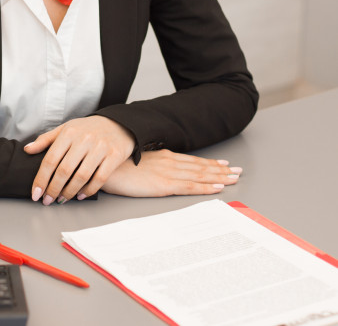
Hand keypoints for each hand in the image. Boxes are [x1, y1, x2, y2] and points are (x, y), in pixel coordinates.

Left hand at [24, 116, 134, 203]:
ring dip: (69, 192)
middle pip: (64, 170)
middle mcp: (84, 139)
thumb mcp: (66, 128)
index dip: (41, 179)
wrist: (119, 123)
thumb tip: (27, 149)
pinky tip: (80, 195)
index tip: (36, 193)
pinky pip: (99, 178)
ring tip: (62, 199)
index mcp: (69, 132)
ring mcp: (100, 147)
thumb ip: (46, 139)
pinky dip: (88, 190)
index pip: (50, 159)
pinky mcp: (114, 155)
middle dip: (53, 189)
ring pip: (81, 176)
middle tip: (47, 200)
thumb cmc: (88, 128)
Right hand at [102, 150, 241, 196]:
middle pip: (200, 166)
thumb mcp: (136, 162)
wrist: (104, 166)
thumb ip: (149, 165)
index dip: (209, 162)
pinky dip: (205, 187)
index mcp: (163, 156)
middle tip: (237, 171)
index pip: (192, 160)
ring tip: (233, 178)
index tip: (223, 163)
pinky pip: (190, 187)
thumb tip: (155, 170)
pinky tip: (217, 187)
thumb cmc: (116, 165)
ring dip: (219, 176)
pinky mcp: (164, 185)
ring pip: (200, 175)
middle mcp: (169, 162)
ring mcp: (168, 173)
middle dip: (220, 169)